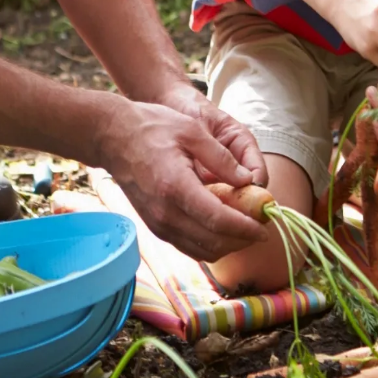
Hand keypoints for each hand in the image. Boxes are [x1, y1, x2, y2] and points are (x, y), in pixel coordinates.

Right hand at [100, 94, 269, 261]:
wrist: (112, 137)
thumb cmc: (152, 127)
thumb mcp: (192, 131)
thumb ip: (222, 158)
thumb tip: (249, 181)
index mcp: (176, 188)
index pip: (219, 221)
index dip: (246, 228)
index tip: (265, 227)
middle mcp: (165, 214)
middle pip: (213, 242)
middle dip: (242, 240)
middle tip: (260, 227)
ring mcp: (158, 223)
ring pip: (201, 250)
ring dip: (227, 245)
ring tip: (245, 228)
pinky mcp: (155, 226)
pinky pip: (188, 245)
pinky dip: (210, 243)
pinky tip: (222, 227)